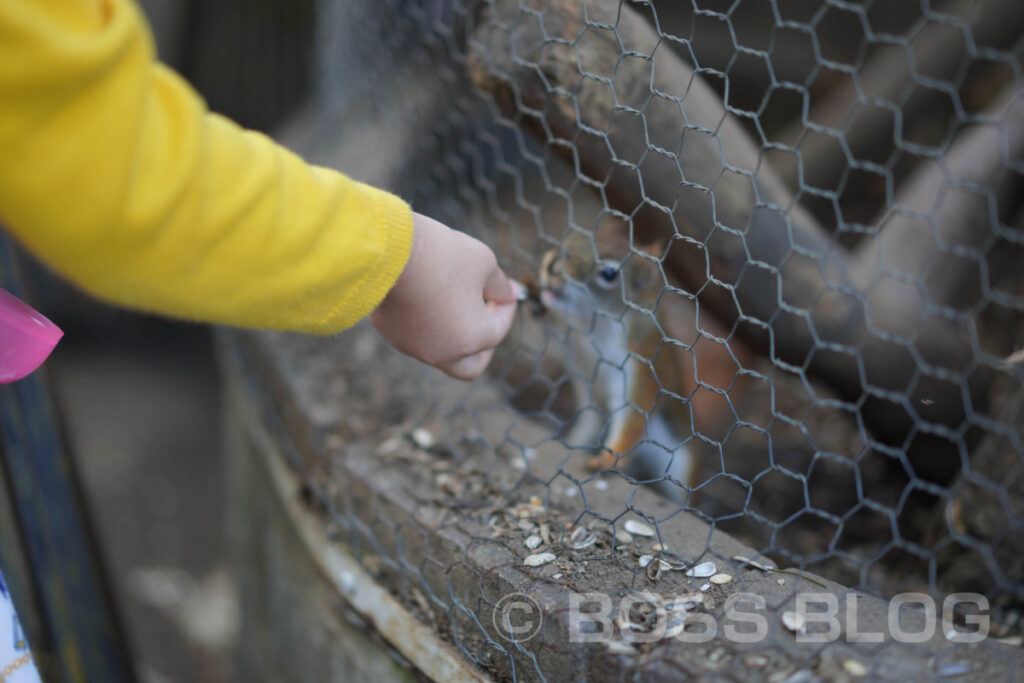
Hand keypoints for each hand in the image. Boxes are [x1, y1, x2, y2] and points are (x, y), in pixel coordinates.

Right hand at [370, 213, 520, 379]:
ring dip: (452, 329)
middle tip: (486, 319)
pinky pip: (414, 333)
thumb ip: (499, 284)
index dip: (506, 307)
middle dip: (483, 346)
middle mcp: (443, 353)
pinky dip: (426, 320)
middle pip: (471, 367)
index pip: (499, 329)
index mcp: (472, 339)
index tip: (507, 289)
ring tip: (452, 295)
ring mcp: (412, 346)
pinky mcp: (389, 332)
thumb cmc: (442, 255)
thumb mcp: (483, 261)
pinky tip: (425, 291)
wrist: (387, 249)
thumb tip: (507, 293)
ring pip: (440, 349)